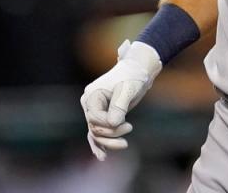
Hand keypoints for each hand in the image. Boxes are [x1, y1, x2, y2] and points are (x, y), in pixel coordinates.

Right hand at [80, 40, 161, 159]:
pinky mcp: (102, 116)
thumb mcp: (127, 90)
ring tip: (124, 145)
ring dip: (108, 142)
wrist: (138, 71)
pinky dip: (100, 143)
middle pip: (95, 127)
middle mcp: (89, 104)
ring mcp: (94, 110)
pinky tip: (103, 156)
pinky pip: (97, 132)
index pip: (94, 119)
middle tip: (130, 128)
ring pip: (96, 133)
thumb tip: (113, 123)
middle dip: (111, 134)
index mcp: (92, 96)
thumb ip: (119, 106)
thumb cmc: (132, 77)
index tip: (127, 124)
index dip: (109, 126)